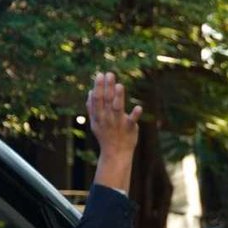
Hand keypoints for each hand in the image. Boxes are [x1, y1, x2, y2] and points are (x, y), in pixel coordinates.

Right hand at [87, 72, 141, 191]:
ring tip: (120, 86)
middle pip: (106, 100)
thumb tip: (89, 92)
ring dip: (118, 97)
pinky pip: (132, 121)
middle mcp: (107, 118)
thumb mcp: (95, 123)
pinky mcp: (130, 128)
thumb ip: (92, 108)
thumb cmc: (106, 136)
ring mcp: (118, 123)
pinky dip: (135, 114)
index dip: (98, 86)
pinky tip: (139, 107)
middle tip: (109, 74)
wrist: (115, 154)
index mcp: (98, 116)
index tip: (100, 74)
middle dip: (107, 87)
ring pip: (117, 108)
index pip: (97, 99)